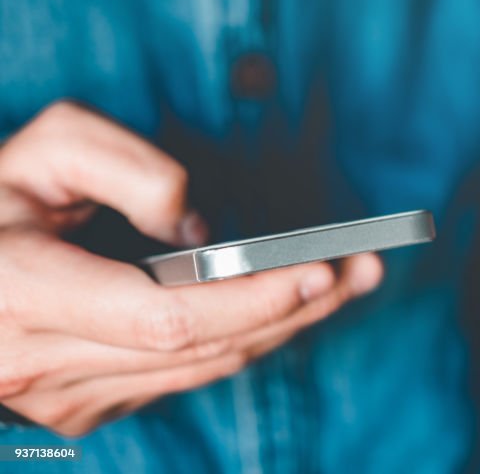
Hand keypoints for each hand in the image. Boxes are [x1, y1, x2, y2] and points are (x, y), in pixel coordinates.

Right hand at [0, 102, 382, 435]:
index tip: (321, 267)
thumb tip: (196, 230)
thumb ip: (123, 168)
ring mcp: (66, 398)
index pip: (166, 316)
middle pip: (204, 347)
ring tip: (349, 281)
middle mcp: (44, 363)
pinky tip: (290, 306)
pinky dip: (247, 339)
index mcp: (24, 293)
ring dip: (286, 326)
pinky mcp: (86, 408)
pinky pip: (186, 375)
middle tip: (366, 267)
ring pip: (205, 369)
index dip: (252, 299)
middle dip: (297, 307)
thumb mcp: (41, 150)